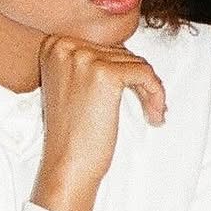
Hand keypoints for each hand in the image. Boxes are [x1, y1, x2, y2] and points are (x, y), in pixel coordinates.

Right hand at [30, 34, 165, 210]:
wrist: (67, 165)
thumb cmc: (72, 133)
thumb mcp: (70, 84)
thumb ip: (88, 61)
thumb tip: (124, 51)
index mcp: (53, 45)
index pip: (103, 45)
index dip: (122, 70)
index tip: (131, 92)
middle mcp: (65, 46)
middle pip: (121, 52)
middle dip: (137, 81)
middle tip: (146, 107)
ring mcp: (84, 58)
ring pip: (136, 61)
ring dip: (149, 89)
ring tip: (150, 113)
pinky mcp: (105, 74)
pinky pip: (146, 73)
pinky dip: (156, 94)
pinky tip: (154, 115)